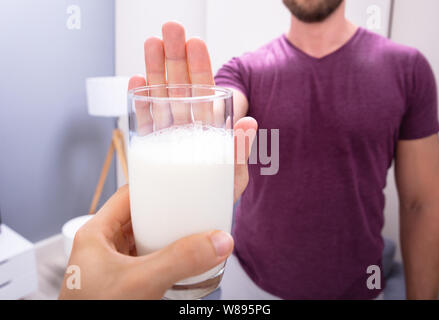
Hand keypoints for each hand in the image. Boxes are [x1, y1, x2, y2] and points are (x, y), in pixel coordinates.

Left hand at [59, 185, 233, 299]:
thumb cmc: (94, 311)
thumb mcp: (140, 282)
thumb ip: (180, 260)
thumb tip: (218, 242)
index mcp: (96, 234)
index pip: (128, 196)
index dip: (154, 187)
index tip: (180, 184)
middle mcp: (103, 247)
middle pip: (140, 218)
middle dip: (168, 214)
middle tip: (193, 209)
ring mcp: (114, 266)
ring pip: (146, 240)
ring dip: (169, 237)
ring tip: (193, 231)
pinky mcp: (125, 283)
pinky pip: (149, 261)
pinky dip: (167, 258)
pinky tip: (182, 261)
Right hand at [128, 21, 256, 202]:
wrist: (190, 229)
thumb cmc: (217, 204)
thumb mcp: (234, 180)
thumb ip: (239, 152)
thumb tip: (249, 122)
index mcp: (209, 132)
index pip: (206, 93)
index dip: (201, 67)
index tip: (195, 43)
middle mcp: (188, 130)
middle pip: (181, 87)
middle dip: (175, 58)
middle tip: (169, 30)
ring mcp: (167, 138)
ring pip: (161, 97)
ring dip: (155, 70)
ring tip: (150, 43)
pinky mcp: (150, 150)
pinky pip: (145, 122)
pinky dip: (141, 102)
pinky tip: (137, 80)